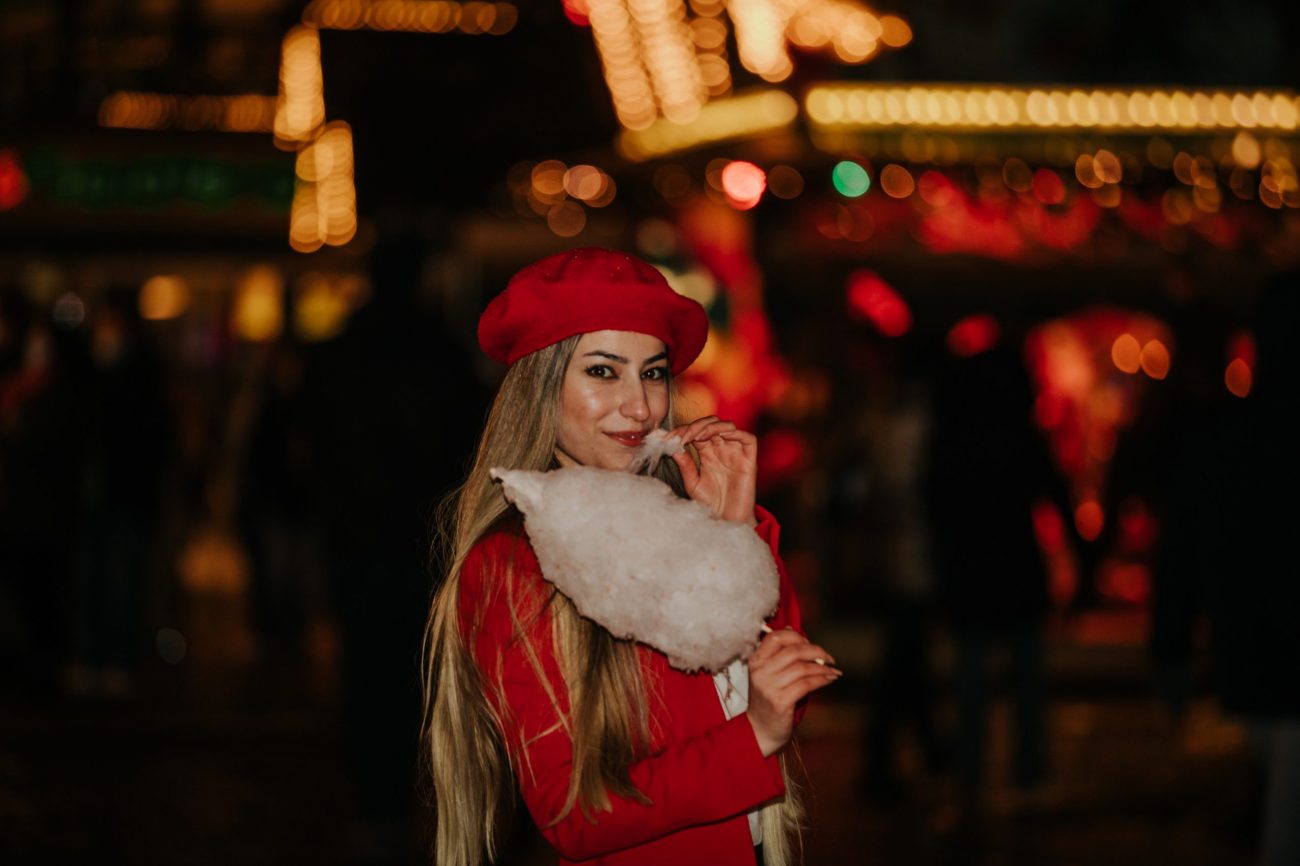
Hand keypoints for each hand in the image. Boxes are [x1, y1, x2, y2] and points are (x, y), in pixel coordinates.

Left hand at [669, 416, 757, 524]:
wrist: (726, 521)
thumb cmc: (709, 504)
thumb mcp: (692, 483)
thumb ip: (685, 464)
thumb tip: (672, 446)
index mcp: (706, 452)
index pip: (695, 431)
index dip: (682, 431)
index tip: (668, 439)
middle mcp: (721, 449)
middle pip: (710, 424)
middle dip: (694, 426)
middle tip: (682, 436)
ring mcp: (735, 452)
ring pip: (727, 426)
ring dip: (710, 427)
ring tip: (696, 436)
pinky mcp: (749, 459)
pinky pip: (748, 438)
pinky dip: (734, 432)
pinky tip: (719, 437)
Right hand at [744, 628, 840, 757]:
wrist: (760, 730)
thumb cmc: (768, 698)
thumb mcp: (767, 673)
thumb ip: (778, 654)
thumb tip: (791, 629)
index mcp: (756, 661)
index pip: (775, 637)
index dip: (796, 636)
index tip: (808, 643)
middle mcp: (760, 672)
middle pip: (794, 651)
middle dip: (816, 651)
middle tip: (828, 657)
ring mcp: (770, 687)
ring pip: (802, 668)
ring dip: (822, 668)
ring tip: (832, 671)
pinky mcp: (781, 701)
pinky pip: (807, 684)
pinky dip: (822, 679)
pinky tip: (829, 680)